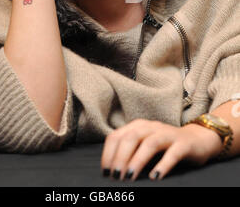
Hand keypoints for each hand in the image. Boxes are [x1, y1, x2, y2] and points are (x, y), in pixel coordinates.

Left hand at [101, 119, 222, 180]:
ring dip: (137, 161)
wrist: (198, 139)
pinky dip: (163, 165)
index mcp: (138, 126)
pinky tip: (155, 177)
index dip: (108, 153)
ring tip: (129, 176)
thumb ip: (130, 151)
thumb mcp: (145, 144)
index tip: (105, 172)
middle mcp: (151, 127)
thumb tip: (112, 170)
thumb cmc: (166, 146)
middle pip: (131, 138)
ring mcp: (168, 134)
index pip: (117, 136)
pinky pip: (172, 153)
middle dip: (120, 157)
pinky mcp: (183, 144)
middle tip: (115, 176)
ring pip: (150, 144)